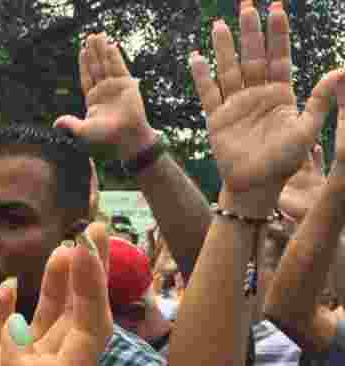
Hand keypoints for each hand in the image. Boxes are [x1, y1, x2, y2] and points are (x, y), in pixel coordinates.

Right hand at [0, 223, 111, 365]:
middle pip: (75, 317)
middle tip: (89, 231)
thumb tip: (22, 334)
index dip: (94, 289)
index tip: (86, 249)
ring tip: (62, 246)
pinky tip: (8, 285)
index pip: (90, 329)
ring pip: (41, 319)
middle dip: (85, 276)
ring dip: (55, 284)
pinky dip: (4, 306)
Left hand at [54, 34, 156, 163]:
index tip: (82, 51)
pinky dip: (114, 56)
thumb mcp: (82, 131)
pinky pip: (119, 67)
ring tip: (98, 35)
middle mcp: (104, 91)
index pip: (87, 78)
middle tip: (89, 37)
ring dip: (102, 50)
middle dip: (93, 52)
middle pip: (97, 67)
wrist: (126, 138)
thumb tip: (56, 123)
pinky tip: (110, 45)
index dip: (84, 65)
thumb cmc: (105, 138)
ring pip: (107, 64)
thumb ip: (70, 125)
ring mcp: (116, 87)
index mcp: (93, 100)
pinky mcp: (127, 85)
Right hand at [189, 3, 344, 216]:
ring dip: (224, 47)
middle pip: (253, 56)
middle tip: (247, 4)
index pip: (279, 56)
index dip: (278, 33)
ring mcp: (236, 105)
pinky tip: (197, 57)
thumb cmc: (284, 162)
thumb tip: (340, 71)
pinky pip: (208, 93)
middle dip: (250, 30)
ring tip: (220, 24)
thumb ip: (320, 100)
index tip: (276, 8)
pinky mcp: (217, 118)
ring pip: (230, 68)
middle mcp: (257, 95)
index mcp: (281, 94)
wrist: (255, 185)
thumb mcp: (308, 129)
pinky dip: (201, 76)